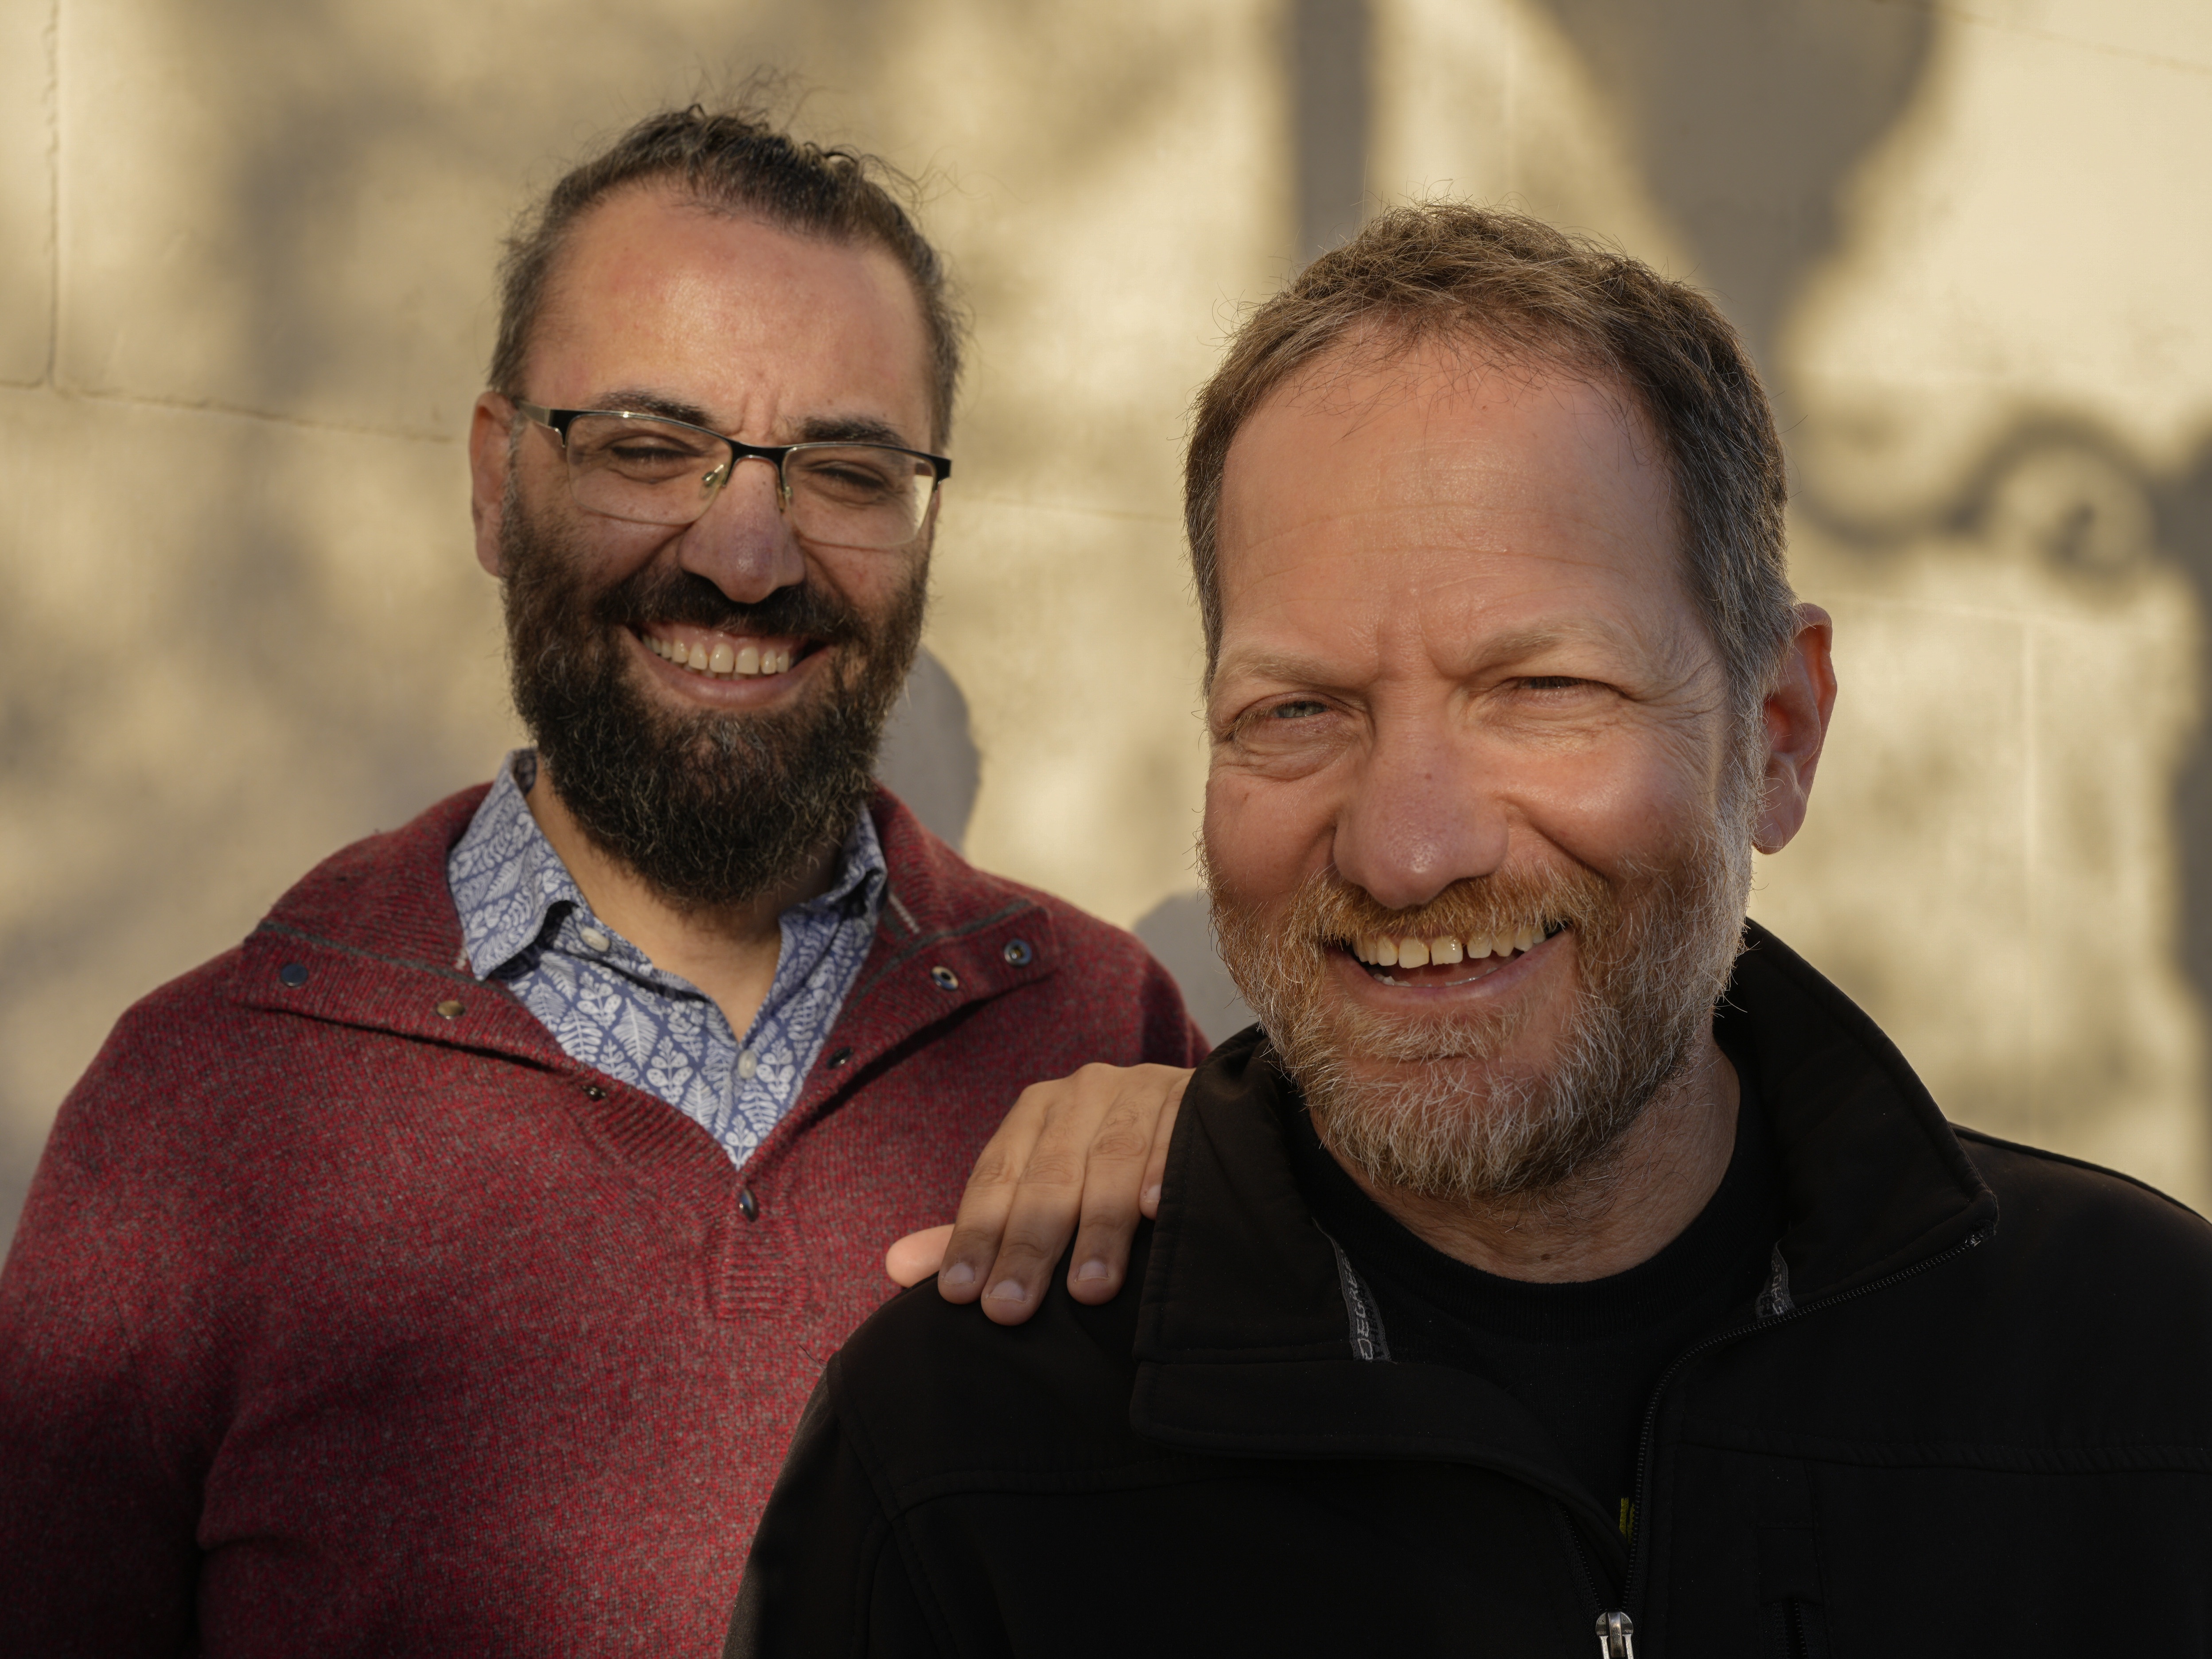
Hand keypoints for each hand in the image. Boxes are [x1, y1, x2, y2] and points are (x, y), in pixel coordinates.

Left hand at [881, 1063, 1193, 1323]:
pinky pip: (1175, 1136)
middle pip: (1049, 1175)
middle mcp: (1082, 1093)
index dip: (976, 1236)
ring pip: (1111, 1159)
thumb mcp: (1038, 1194)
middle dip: (1029, 1246)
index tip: (960, 1296)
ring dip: (1100, 1226)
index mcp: (1036, 1113)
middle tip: (1011, 1309)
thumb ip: (980, 1231)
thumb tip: (896, 1267)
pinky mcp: (1192, 1097)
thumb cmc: (1105, 1172)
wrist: (1195, 1114)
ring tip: (1088, 1290)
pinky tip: (1156, 1213)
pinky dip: (1163, 1172)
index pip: (996, 1177)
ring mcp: (1140, 1090)